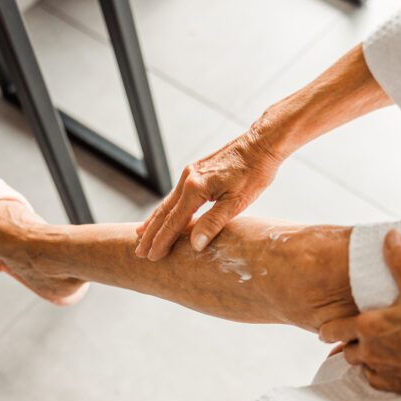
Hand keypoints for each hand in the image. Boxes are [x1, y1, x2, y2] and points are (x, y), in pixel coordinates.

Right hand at [135, 128, 283, 259]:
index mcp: (196, 188)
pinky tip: (164, 213)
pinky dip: (166, 208)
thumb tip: (195, 245)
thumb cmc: (254, 173)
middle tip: (139, 252)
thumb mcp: (237, 202)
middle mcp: (188, 179)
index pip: (174, 221)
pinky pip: (176, 194)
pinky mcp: (196, 170)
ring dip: (155, 221)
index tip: (151, 256)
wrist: (261, 144)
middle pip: (164, 212)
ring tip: (142, 235)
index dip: (162, 241)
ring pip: (167, 202)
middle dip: (151, 234)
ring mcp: (190, 173)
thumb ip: (213, 223)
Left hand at [319, 231, 400, 400]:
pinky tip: (387, 365)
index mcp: (367, 327)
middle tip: (355, 335)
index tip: (327, 328)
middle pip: (345, 349)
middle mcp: (367, 351)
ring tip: (372, 348)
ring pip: (359, 365)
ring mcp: (379, 370)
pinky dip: (377, 373)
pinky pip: (375, 380)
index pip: (332, 330)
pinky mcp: (392, 386)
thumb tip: (390, 237)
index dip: (328, 329)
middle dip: (348, 342)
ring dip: (362, 357)